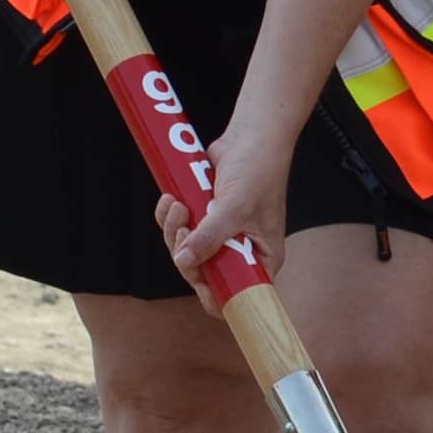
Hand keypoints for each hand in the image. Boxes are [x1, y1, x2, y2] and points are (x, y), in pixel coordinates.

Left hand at [160, 122, 291, 287]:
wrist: (250, 137)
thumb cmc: (258, 170)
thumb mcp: (235, 207)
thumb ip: (210, 237)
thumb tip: (183, 261)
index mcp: (262, 258)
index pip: (237, 295)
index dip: (214, 294)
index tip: (197, 276)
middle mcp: (242, 251)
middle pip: (202, 274)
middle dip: (186, 252)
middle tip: (184, 227)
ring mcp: (221, 236)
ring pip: (185, 252)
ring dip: (174, 230)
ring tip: (177, 205)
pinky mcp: (204, 220)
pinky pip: (178, 231)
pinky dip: (169, 218)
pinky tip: (171, 200)